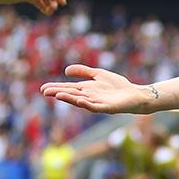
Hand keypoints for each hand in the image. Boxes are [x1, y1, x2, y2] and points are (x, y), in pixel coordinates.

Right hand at [42, 64, 158, 114]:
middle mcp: (89, 97)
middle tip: (45, 92)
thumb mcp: (98, 74)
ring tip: (58, 95)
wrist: (135, 95)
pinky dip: (87, 104)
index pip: (68, 88)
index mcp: (86, 89)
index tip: (43, 88)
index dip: (56, 88)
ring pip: (80, 101)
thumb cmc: (118, 86)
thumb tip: (66, 70)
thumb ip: (84, 71)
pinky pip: (95, 107)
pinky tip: (79, 100)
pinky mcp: (107, 108)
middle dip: (58, 93)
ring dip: (69, 99)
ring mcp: (97, 103)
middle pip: (71, 94)